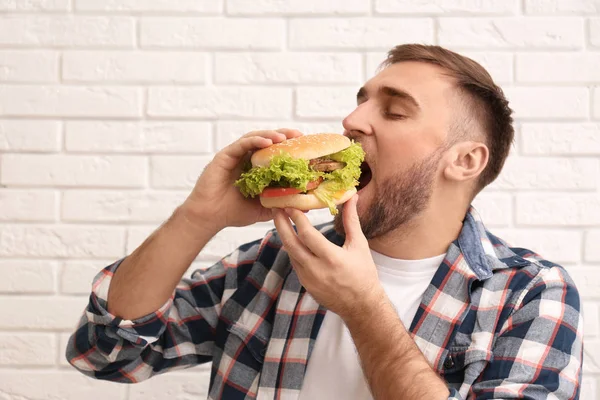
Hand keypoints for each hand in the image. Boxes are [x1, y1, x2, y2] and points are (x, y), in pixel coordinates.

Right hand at [183, 129, 302, 232]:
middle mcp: (246, 159)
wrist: (209, 217)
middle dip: (284, 136)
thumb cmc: (233, 212)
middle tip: (299, 135)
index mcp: (255, 168)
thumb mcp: (263, 209)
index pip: (275, 152)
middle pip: (267, 141)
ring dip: (271, 135)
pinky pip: (241, 144)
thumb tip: (304, 205)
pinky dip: (255, 140)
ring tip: (284, 137)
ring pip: (255, 138)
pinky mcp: (225, 156)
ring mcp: (235, 156)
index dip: (289, 147)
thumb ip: (280, 204)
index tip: (305, 145)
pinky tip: (267, 142)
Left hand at [272, 195, 383, 318]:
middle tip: (275, 209)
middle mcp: (316, 270)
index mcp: (331, 258)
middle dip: (281, 224)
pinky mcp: (305, 285)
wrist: (361, 306)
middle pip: (291, 243)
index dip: (297, 219)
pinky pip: (295, 263)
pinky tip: (292, 239)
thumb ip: (351, 220)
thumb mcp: (359, 245)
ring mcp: (308, 279)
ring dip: (285, 236)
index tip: (291, 206)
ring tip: (281, 220)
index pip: (307, 235)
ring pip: (290, 253)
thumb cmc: (364, 274)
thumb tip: (351, 197)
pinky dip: (293, 249)